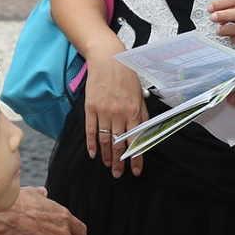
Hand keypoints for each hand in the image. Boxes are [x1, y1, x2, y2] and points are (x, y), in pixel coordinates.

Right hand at [83, 49, 148, 177]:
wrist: (108, 59)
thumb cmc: (126, 75)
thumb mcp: (139, 93)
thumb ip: (142, 113)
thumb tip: (144, 131)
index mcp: (134, 110)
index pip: (135, 140)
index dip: (136, 158)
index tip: (135, 171)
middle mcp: (119, 114)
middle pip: (118, 144)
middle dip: (119, 162)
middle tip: (119, 174)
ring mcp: (104, 112)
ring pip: (104, 140)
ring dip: (106, 156)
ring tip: (108, 166)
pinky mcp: (91, 108)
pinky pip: (91, 130)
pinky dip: (91, 144)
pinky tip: (93, 154)